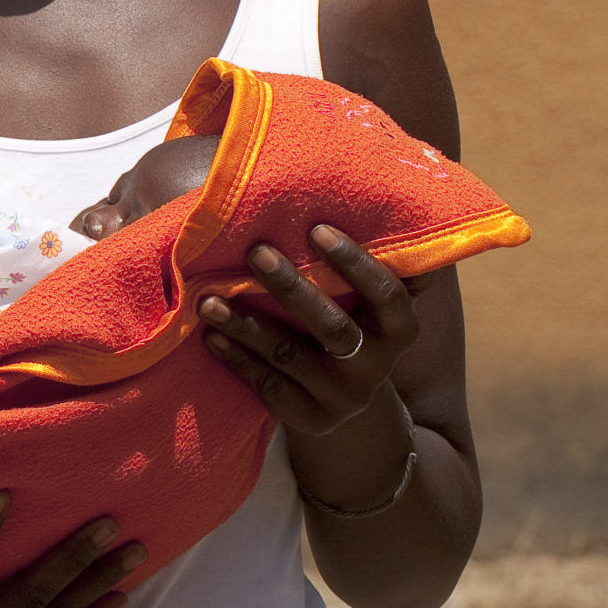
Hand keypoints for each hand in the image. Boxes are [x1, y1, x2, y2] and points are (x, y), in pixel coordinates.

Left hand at [200, 225, 420, 436]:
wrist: (348, 401)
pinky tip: (211, 336)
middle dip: (291, 288)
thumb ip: (369, 260)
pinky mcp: (309, 418)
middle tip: (255, 251)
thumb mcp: (367, 301)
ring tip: (208, 299)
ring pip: (291, 356)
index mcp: (399, 329)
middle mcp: (376, 365)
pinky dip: (237, 359)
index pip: (388, 294)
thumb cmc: (351, 324)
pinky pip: (268, 387)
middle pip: (333, 327)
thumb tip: (347, 189)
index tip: (316, 228)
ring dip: (247, 325)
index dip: (356, 263)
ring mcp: (343, 396)